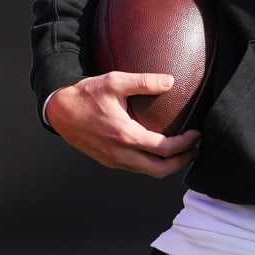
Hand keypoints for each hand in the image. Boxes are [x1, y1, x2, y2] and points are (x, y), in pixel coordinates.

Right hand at [45, 72, 201, 177]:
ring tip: (180, 152)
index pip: (164, 149)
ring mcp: (113, 160)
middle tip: (194, 150)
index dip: (185, 144)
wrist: (58, 111)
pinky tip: (156, 151)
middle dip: (181, 162)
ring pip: (148, 172)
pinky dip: (151, 164)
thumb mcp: (114, 82)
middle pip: (160, 170)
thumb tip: (171, 81)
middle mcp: (120, 153)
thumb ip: (144, 82)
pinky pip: (135, 168)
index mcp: (125, 135)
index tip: (196, 135)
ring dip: (167, 166)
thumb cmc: (85, 95)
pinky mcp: (108, 161)